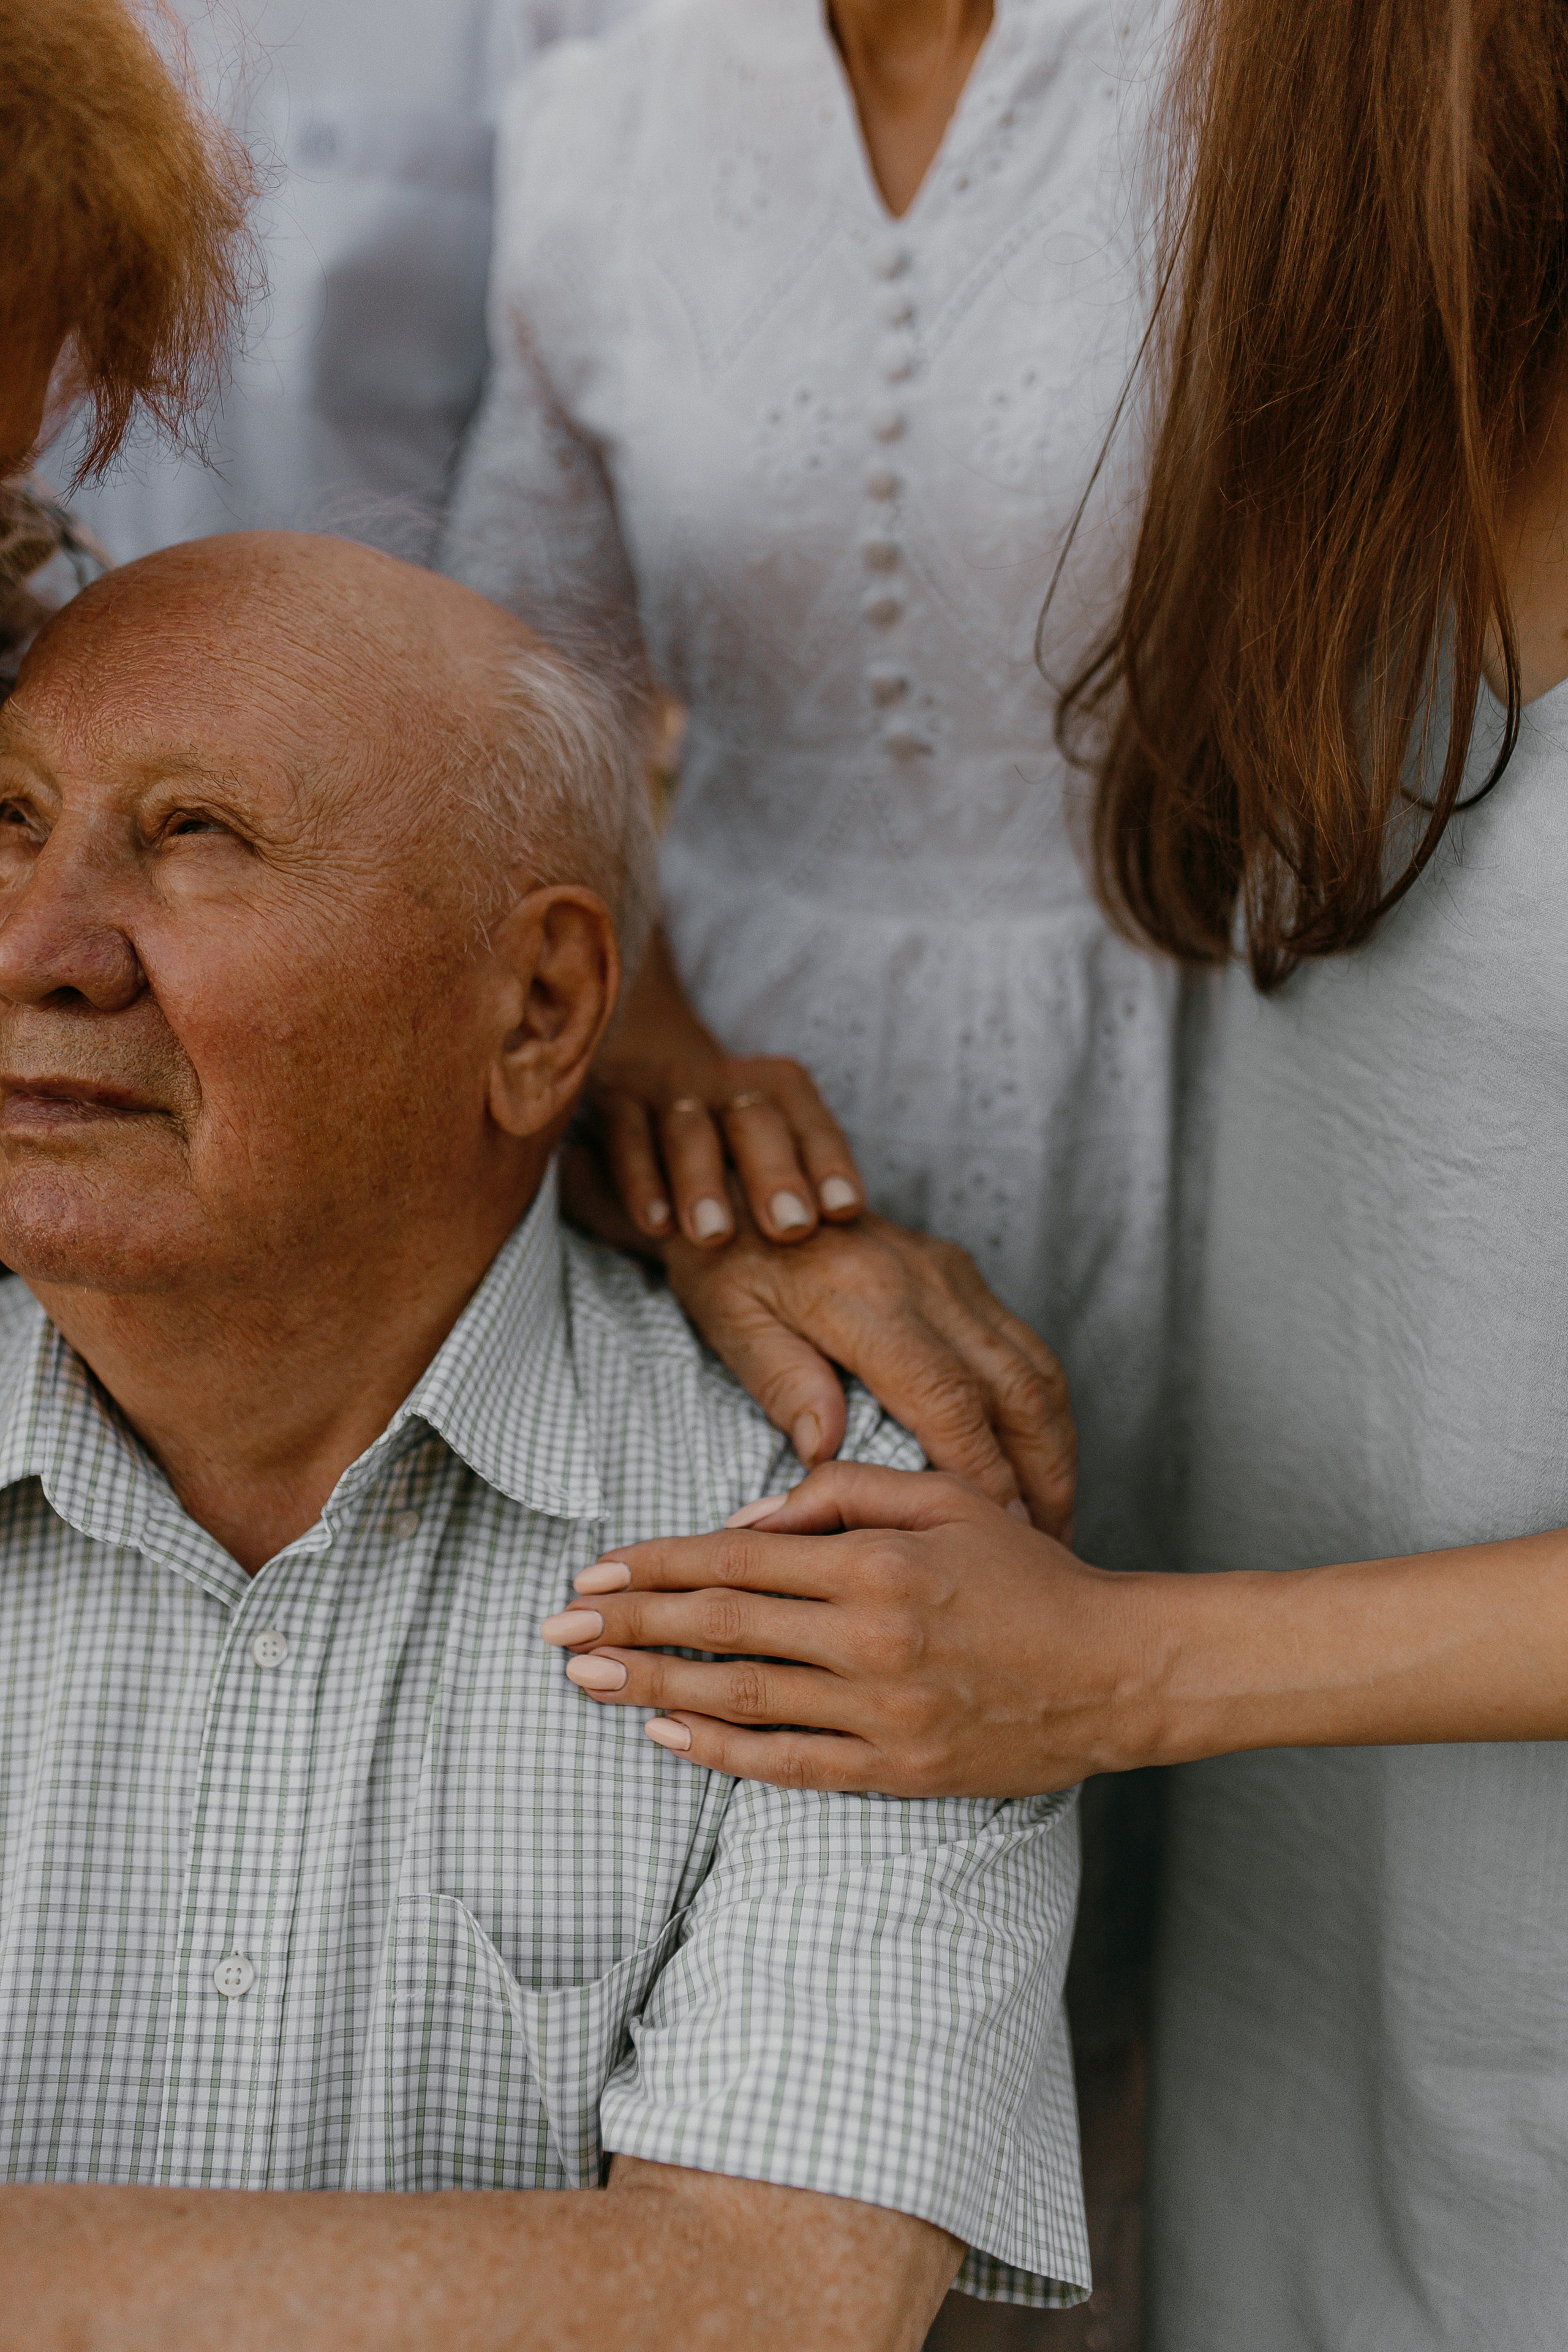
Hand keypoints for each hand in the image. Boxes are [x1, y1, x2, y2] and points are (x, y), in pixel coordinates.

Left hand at [539, 1462, 1146, 1796]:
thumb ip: (842, 1493)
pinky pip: (789, 1764)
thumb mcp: (945, 1500)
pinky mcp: (897, 1770)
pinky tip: (665, 1735)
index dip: (656, 1564)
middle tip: (554, 1629)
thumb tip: (745, 1514)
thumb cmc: (1027, 1573)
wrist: (1114, 1670)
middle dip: (629, 1624)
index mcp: (876, 1562)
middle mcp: (870, 1636)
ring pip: (740, 1697)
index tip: (593, 1571)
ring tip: (585, 1681)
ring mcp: (882, 1711)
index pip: (737, 1557)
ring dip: (652, 1686)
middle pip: (721, 1626)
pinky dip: (720, 1752)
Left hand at [561, 1141, 1075, 1528]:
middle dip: (1043, 1473)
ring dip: (1055, 1447)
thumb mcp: (730, 1316)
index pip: (949, 1398)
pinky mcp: (961, 1271)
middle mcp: (928, 1281)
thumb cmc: (725, 1255)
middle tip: (1051, 1545)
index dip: (983, 1471)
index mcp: (869, 1297)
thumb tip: (822, 1451)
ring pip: (1035, 1369)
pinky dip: (1043, 1411)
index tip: (1002, 1533)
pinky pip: (1025, 1347)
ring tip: (1056, 1516)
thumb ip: (780, 1378)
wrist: (744, 1171)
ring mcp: (953, 1274)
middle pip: (1016, 1389)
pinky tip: (1039, 1458)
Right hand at [592, 927, 862, 1248]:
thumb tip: (848, 1237)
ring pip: (689, 1131)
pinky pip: (627, 1138)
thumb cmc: (730, 1140)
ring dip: (703, 1184)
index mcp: (780, 1088)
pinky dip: (641, 1182)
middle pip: (756, 1123)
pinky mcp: (617, 1100)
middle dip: (774, 1175)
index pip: (812, 1125)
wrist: (647, 1070)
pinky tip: (657, 1226)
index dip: (829, 1165)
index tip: (844, 1210)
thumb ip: (805, 1186)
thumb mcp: (773, 1145)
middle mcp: (729, 1081)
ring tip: (715, 1236)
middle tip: (791, 1229)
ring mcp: (670, 1088)